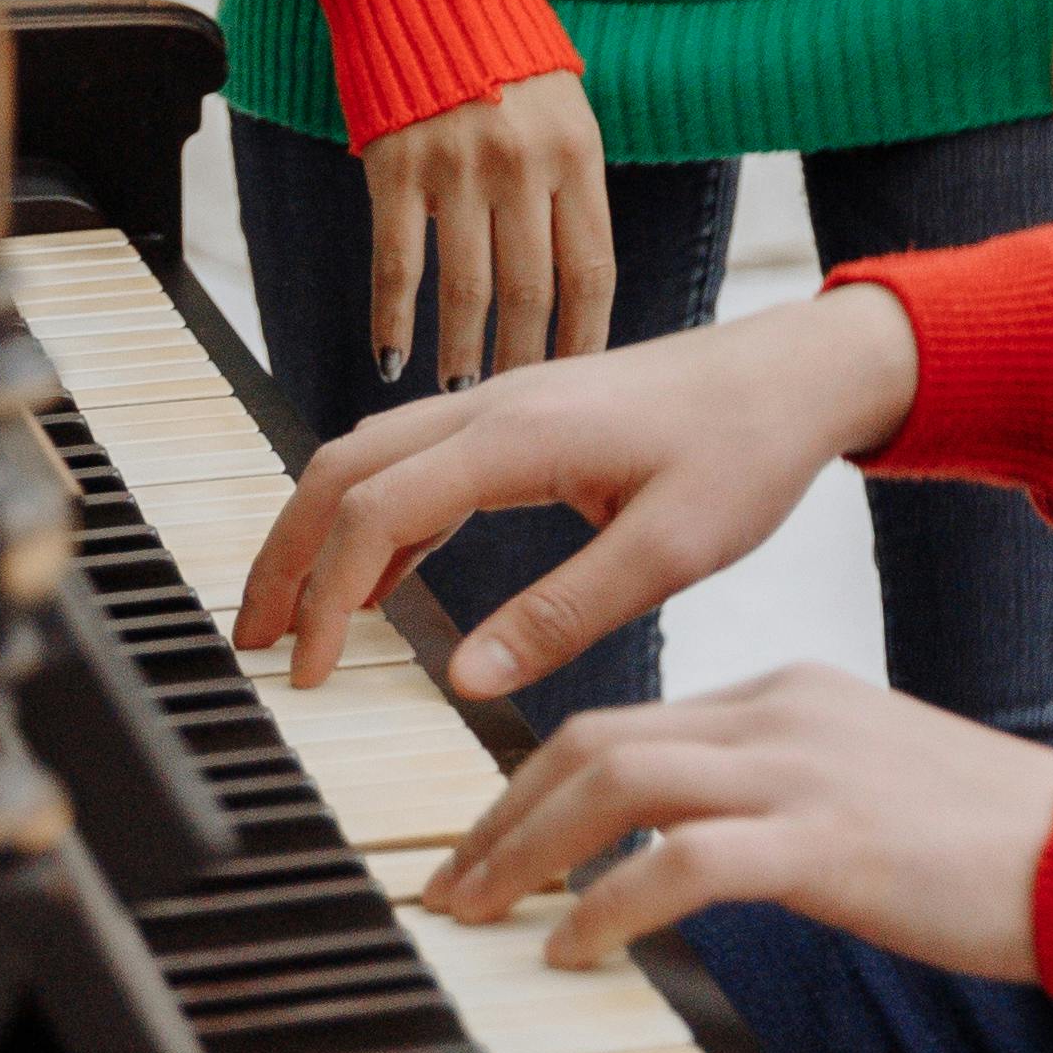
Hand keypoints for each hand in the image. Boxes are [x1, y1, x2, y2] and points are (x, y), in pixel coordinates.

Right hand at [236, 284, 925, 695]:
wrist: (797, 374)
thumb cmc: (747, 453)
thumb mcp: (673, 550)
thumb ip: (566, 613)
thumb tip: (467, 677)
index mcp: (518, 434)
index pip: (377, 510)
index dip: (326, 595)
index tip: (307, 675)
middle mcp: (492, 405)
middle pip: (342, 469)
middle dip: (285, 556)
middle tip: (254, 645)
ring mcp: (502, 404)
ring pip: (369, 458)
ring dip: (318, 534)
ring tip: (292, 621)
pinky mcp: (522, 419)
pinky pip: (417, 462)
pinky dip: (374, 521)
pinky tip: (376, 584)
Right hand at [358, 69, 615, 382]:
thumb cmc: (502, 50)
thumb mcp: (565, 109)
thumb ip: (570, 185)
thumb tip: (573, 280)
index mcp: (576, 154)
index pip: (591, 271)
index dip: (584, 336)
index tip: (575, 379)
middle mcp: (523, 165)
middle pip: (531, 291)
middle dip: (523, 356)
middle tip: (513, 396)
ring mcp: (457, 167)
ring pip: (466, 289)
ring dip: (462, 350)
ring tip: (459, 385)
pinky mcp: (396, 166)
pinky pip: (397, 262)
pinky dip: (392, 318)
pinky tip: (391, 356)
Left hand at [419, 662, 1052, 981]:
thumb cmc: (998, 842)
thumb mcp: (874, 788)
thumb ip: (787, 796)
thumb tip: (704, 850)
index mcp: (791, 693)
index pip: (627, 718)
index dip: (537, 781)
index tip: (489, 841)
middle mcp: (782, 713)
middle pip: (594, 739)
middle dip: (501, 812)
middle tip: (448, 884)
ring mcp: (804, 772)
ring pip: (616, 782)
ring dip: (525, 851)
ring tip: (479, 915)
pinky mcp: (829, 844)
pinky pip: (681, 864)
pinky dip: (607, 904)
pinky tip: (574, 950)